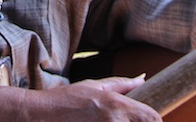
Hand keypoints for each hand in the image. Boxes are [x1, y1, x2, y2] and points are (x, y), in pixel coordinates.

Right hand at [19, 76, 159, 121]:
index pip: (152, 118)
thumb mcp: (94, 86)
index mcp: (116, 105)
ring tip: (109, 120)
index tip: (150, 120)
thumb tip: (142, 79)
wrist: (40, 116)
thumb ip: (121, 84)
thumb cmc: (65, 100)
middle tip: (128, 119)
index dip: (155, 120)